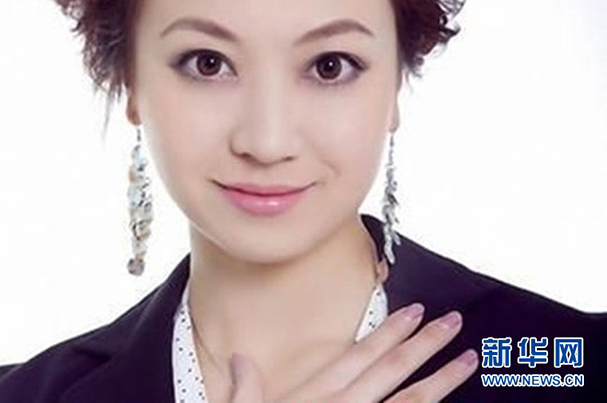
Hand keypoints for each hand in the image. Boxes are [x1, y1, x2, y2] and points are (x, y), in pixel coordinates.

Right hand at [228, 303, 477, 402]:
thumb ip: (245, 388)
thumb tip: (239, 358)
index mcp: (317, 396)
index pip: (361, 355)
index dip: (389, 332)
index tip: (414, 311)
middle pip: (392, 371)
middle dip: (425, 344)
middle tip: (453, 321)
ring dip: (441, 380)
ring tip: (467, 360)